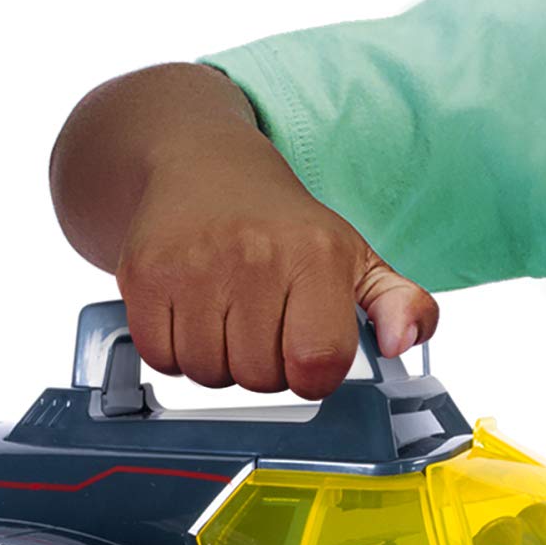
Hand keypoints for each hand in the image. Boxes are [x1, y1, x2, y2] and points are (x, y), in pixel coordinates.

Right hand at [116, 158, 437, 400]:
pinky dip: (177, 352)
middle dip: (266, 367)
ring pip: (209, 375)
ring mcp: (193, 267)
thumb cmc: (285, 225)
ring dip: (220, 362)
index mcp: (315, 255)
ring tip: (228, 316)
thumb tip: (401, 343)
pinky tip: (193, 314)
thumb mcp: (356, 257)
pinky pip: (163, 359)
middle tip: (264, 324)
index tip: (308, 353)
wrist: (204, 166)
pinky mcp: (144, 276)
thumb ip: (400, 304)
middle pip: (261, 378)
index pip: (318, 362)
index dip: (314, 374)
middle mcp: (254, 257)